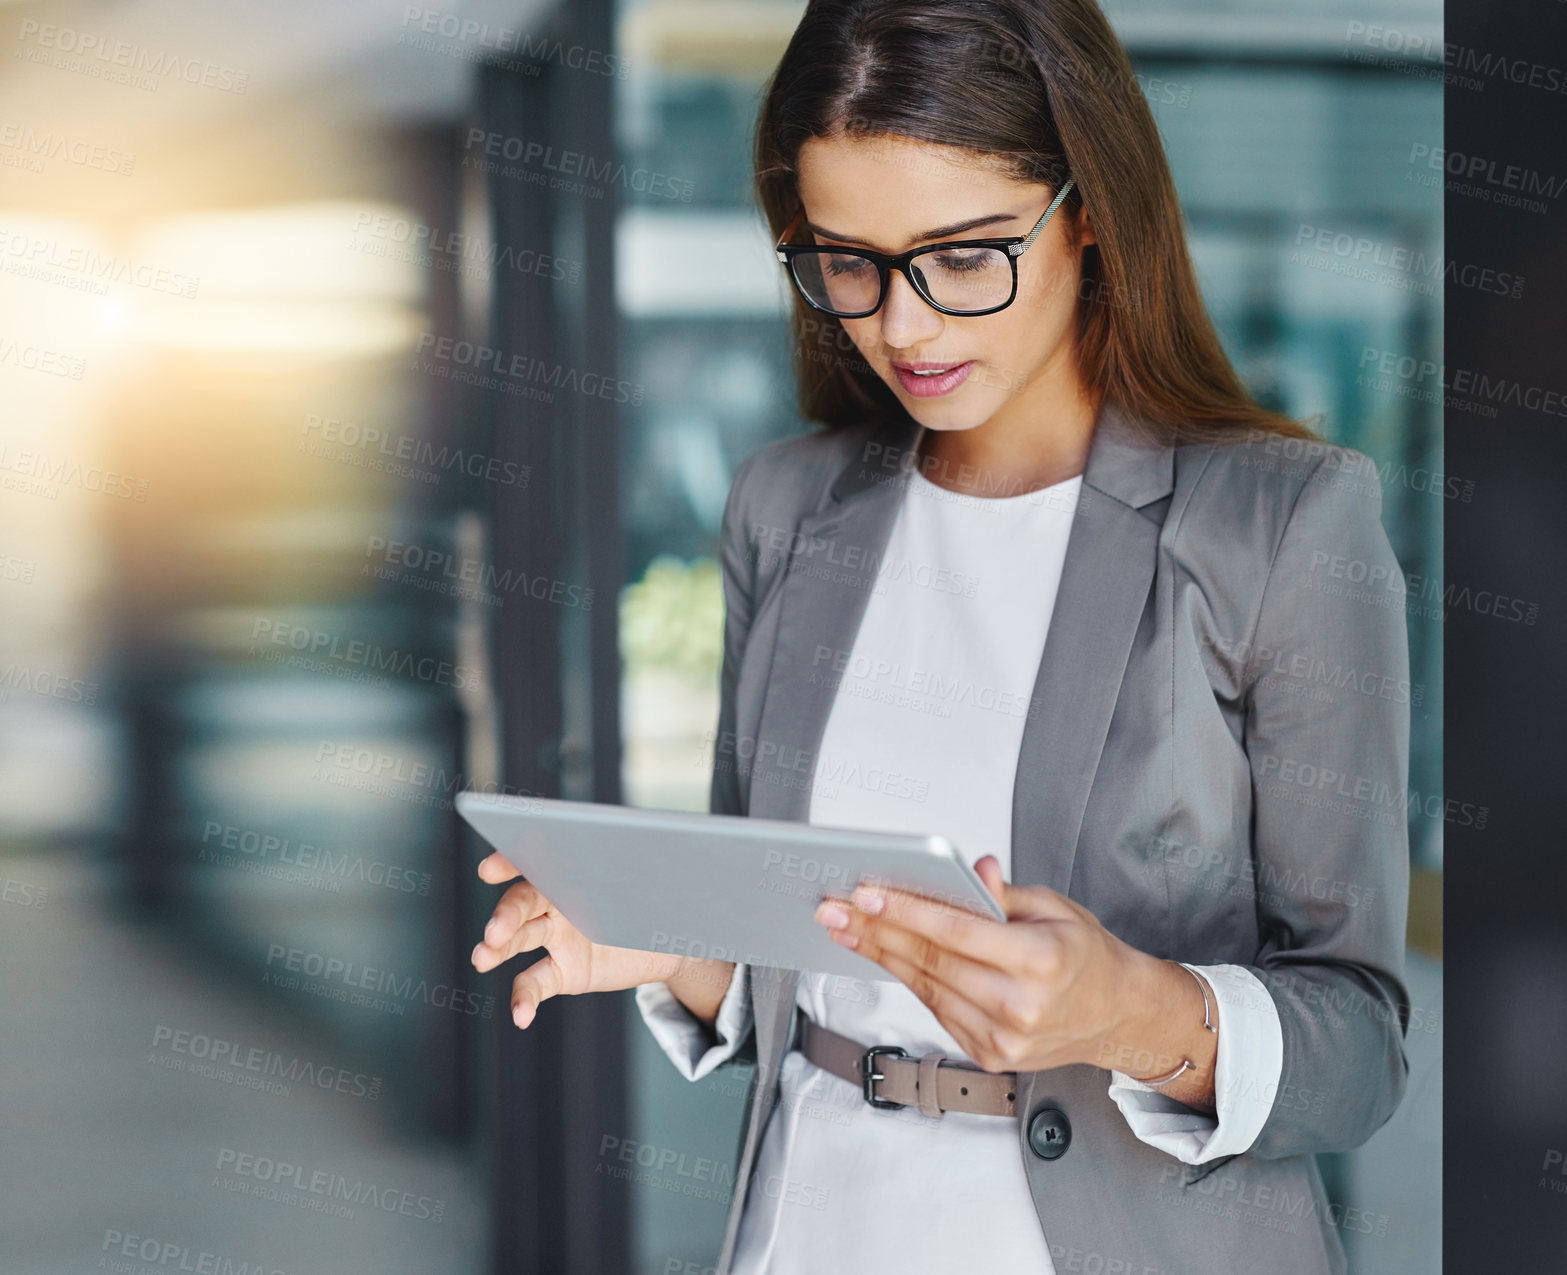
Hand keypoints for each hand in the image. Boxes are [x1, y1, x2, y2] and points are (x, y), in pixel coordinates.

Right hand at [471, 852, 687, 1028]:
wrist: (671, 941)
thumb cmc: (657, 897)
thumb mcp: (650, 879)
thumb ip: (634, 868)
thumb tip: (642, 850)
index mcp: (574, 871)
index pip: (537, 860)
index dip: (511, 862)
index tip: (490, 870)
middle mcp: (557, 901)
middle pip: (523, 903)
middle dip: (505, 915)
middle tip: (494, 932)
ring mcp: (557, 937)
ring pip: (519, 939)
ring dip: (497, 949)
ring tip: (482, 959)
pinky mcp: (563, 971)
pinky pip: (536, 982)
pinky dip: (524, 998)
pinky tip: (520, 1016)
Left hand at [812, 855, 1153, 1074]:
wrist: (1117, 1017)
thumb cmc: (1086, 957)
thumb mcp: (1056, 909)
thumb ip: (1005, 893)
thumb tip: (973, 869)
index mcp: (1039, 961)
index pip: (957, 931)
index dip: (906, 911)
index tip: (866, 894)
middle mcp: (1019, 1006)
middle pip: (931, 960)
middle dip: (876, 930)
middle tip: (834, 908)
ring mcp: (1002, 1037)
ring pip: (925, 987)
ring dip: (880, 954)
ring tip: (845, 927)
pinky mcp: (988, 1053)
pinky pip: (937, 1009)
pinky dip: (908, 979)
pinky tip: (882, 955)